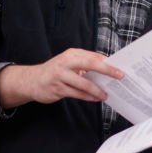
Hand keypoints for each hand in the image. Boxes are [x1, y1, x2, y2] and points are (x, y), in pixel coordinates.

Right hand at [0, 48, 123, 107]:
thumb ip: (86, 63)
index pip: (93, 56)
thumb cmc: (56, 71)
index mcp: (71, 54)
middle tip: (119, 76)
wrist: (31, 80)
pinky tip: (95, 98)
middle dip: (107, 70)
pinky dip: (88, 97)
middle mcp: (66, 62)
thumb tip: (107, 67)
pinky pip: (77, 94)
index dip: (107, 62)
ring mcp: (60, 76)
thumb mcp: (69, 62)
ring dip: (97, 90)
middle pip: (90, 64)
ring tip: (106, 94)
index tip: (120, 67)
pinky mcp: (57, 89)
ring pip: (84, 83)